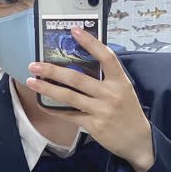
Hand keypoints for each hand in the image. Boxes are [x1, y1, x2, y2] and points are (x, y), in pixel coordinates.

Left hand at [27, 28, 154, 171]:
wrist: (138, 141)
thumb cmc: (128, 112)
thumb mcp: (124, 91)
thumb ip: (106, 79)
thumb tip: (80, 65)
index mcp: (120, 81)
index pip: (106, 57)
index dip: (90, 42)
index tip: (74, 31)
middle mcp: (111, 94)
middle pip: (78, 78)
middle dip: (53, 70)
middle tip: (35, 65)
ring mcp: (102, 110)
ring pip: (69, 96)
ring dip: (48, 89)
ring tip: (32, 82)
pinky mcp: (94, 125)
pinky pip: (69, 115)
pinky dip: (55, 109)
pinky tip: (43, 104)